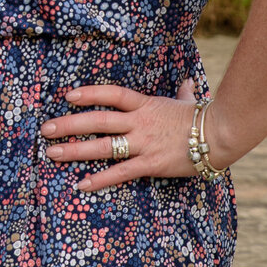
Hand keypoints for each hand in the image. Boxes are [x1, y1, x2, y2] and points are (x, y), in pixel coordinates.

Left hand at [41, 78, 226, 188]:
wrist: (220, 135)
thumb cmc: (203, 119)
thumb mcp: (187, 102)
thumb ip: (182, 93)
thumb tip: (188, 82)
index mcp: (145, 105)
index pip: (111, 95)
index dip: (89, 94)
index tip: (68, 97)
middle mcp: (139, 123)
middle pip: (97, 121)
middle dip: (69, 124)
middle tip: (46, 129)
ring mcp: (143, 144)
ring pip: (103, 147)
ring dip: (75, 150)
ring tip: (52, 153)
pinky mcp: (150, 164)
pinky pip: (120, 172)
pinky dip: (99, 179)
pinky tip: (81, 185)